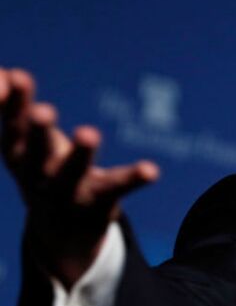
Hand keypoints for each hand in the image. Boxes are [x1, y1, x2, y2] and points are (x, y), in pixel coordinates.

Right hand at [0, 67, 158, 286]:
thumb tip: (6, 72)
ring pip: (73, 172)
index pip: (12, 125)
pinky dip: (134, 178)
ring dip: (81, 153)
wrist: (60, 233)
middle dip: (38, 130)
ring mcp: (68, 190)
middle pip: (35, 150)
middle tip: (44, 110)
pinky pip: (118, 188)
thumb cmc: (41, 168)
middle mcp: (38, 173)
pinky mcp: (100, 200)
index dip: (11, 102)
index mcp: (17, 153)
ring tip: (90, 133)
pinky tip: (151, 170)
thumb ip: (14, 105)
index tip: (18, 76)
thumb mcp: (24, 141)